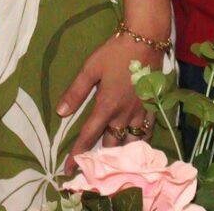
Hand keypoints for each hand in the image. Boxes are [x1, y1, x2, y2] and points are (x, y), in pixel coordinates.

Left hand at [58, 35, 155, 168]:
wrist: (145, 42)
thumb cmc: (114, 53)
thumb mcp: (90, 69)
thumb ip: (76, 92)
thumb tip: (60, 112)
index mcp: (106, 106)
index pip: (89, 137)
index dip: (78, 154)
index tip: (69, 170)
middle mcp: (123, 115)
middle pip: (111, 144)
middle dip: (101, 159)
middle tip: (92, 170)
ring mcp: (140, 113)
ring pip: (131, 143)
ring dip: (121, 154)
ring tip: (114, 165)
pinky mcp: (153, 108)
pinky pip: (147, 132)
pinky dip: (141, 142)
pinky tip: (136, 146)